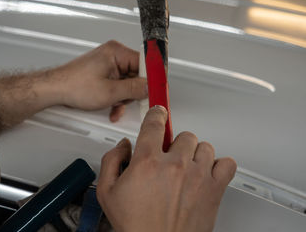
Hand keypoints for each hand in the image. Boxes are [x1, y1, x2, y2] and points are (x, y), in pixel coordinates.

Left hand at [53, 40, 146, 121]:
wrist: (54, 89)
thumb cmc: (74, 85)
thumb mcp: (110, 92)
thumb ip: (134, 89)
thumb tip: (150, 87)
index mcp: (116, 52)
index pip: (144, 63)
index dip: (150, 79)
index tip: (155, 90)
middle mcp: (113, 55)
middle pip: (136, 75)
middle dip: (132, 92)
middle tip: (127, 101)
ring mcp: (108, 64)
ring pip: (127, 83)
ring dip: (122, 97)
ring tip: (113, 104)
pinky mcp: (103, 73)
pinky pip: (117, 85)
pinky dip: (116, 97)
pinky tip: (111, 106)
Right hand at [97, 106, 236, 231]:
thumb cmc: (136, 225)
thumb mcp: (107, 192)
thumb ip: (111, 161)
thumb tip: (123, 146)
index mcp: (148, 162)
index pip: (154, 123)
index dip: (156, 114)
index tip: (158, 113)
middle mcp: (174, 165)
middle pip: (183, 135)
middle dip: (175, 144)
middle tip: (170, 157)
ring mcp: (197, 176)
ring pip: (204, 146)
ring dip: (195, 154)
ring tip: (187, 168)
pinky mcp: (214, 189)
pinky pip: (227, 164)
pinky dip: (219, 165)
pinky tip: (208, 172)